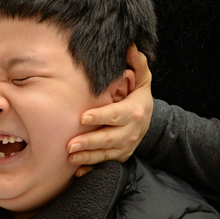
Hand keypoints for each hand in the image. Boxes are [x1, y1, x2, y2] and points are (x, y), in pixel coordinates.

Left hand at [67, 45, 152, 176]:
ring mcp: (125, 147)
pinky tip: (76, 172)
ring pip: (105, 155)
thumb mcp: (143, 81)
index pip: (116, 115)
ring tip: (70, 158)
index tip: (83, 117)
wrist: (149, 123)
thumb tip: (131, 46)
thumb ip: (138, 64)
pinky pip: (104, 165)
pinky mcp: (119, 158)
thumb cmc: (138, 98)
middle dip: (89, 142)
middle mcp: (131, 132)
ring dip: (87, 158)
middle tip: (70, 145)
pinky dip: (91, 170)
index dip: (100, 116)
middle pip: (109, 139)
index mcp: (134, 112)